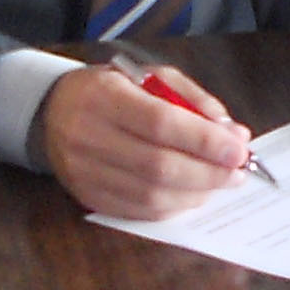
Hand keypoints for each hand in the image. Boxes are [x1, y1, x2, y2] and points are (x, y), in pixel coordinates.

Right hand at [37, 61, 247, 218]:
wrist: (51, 111)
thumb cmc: (110, 90)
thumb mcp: (149, 77)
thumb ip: (192, 101)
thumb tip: (233, 135)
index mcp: (105, 97)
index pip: (160, 124)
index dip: (204, 141)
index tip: (239, 150)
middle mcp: (89, 136)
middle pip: (158, 166)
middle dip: (208, 173)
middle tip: (238, 172)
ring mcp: (85, 172)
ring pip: (150, 195)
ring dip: (195, 193)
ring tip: (219, 183)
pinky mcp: (88, 197)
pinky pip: (139, 212)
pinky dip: (174, 206)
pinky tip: (192, 194)